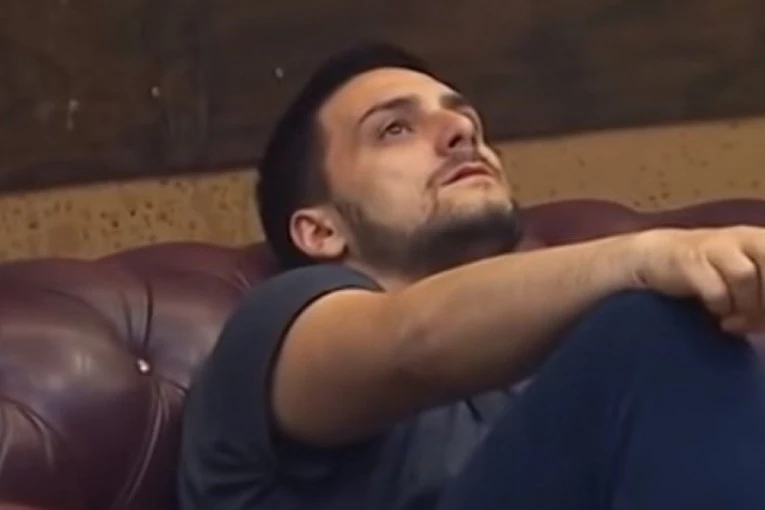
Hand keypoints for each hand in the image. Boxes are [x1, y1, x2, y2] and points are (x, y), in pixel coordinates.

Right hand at [631, 226, 764, 333]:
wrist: (659, 256)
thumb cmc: (714, 273)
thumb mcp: (752, 279)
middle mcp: (747, 237)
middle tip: (759, 322)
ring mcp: (717, 246)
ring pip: (745, 275)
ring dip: (745, 305)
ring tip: (736, 322)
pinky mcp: (689, 259)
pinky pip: (714, 288)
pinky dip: (720, 306)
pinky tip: (717, 314)